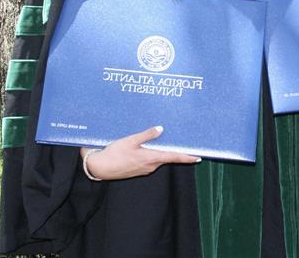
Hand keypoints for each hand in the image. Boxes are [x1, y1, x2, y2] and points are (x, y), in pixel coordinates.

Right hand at [80, 126, 200, 179]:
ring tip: (167, 139)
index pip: (173, 157)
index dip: (187, 157)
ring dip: (163, 151)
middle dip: (176, 150)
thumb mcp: (130, 140)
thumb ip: (146, 135)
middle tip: (184, 141)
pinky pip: (151, 160)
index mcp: (151, 158)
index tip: (198, 157)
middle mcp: (150, 165)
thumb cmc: (114, 154)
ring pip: (158, 158)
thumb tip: (161, 129)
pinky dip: (154, 153)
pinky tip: (150, 145)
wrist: (99, 168)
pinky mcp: (139, 168)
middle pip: (167, 157)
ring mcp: (145, 168)